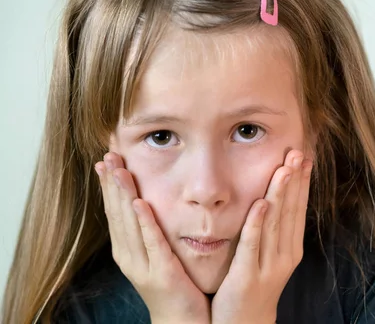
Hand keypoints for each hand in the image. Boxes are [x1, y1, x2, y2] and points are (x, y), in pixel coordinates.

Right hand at [95, 152, 209, 323]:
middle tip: (108, 154)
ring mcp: (143, 265)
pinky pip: (152, 242)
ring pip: (129, 224)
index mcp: (127, 249)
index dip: (108, 185)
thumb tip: (145, 200)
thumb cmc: (173, 284)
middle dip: (111, 183)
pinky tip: (138, 202)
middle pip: (117, 213)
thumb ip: (150, 229)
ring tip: (117, 169)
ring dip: (122, 195)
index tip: (106, 158)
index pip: (114, 211)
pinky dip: (144, 221)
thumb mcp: (155, 253)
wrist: (181, 320)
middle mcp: (129, 256)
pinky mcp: (162, 272)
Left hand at [211, 149, 312, 323]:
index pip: (299, 209)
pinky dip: (257, 223)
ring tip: (285, 168)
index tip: (304, 157)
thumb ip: (273, 230)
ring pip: (275, 224)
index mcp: (291, 248)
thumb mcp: (270, 257)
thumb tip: (274, 197)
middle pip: (291, 211)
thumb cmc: (254, 285)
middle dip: (295, 180)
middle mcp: (285, 255)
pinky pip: (252, 245)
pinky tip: (260, 203)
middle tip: (298, 152)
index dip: (302, 182)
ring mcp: (267, 267)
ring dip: (280, 194)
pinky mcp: (246, 277)